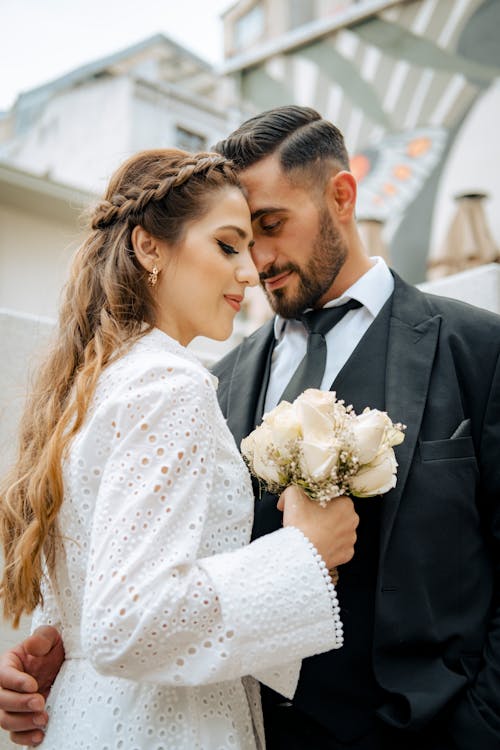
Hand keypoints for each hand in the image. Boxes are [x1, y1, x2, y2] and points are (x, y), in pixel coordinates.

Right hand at [0, 626, 63, 745]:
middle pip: (1, 701)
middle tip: (40, 702)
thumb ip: (41, 639)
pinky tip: (40, 735)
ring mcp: (13, 705)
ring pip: (6, 720)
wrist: (64, 665)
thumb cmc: (52, 649)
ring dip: (23, 722)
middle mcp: (6, 687)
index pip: (4, 675)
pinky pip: (16, 734)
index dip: (16, 682)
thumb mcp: (50, 638)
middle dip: (20, 704)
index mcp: (8, 665)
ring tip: (43, 719)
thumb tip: (32, 646)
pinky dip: (25, 738)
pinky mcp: (22, 719)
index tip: (33, 685)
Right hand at [278, 486, 357, 569]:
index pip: (334, 498)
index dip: (320, 501)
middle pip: (338, 514)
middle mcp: (353, 521)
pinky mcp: (347, 555)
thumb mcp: (293, 496)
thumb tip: (291, 494)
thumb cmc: (301, 523)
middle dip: (326, 516)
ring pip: (339, 531)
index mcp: (346, 504)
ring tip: (313, 534)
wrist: (300, 554)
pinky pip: (339, 547)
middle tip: (310, 519)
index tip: (310, 506)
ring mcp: (351, 539)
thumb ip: (294, 489)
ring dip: (328, 531)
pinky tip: (318, 545)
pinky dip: (330, 546)